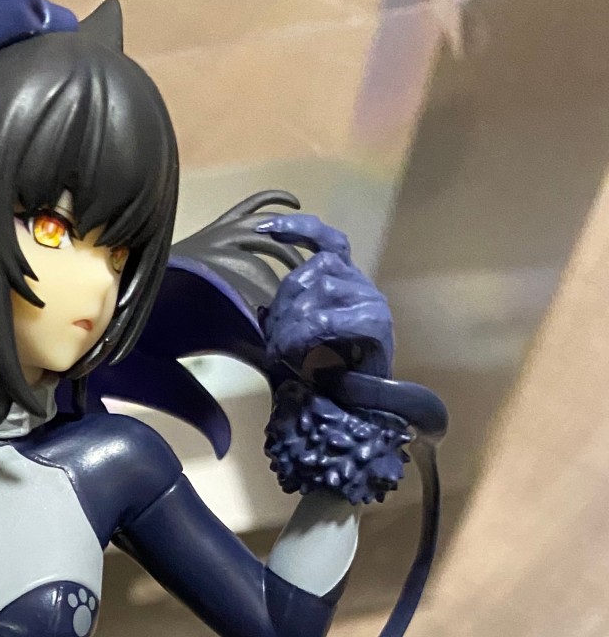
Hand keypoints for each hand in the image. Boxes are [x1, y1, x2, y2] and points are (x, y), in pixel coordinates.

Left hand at [255, 212, 393, 379]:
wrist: (365, 407)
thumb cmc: (333, 372)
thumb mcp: (303, 339)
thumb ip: (288, 318)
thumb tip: (262, 311)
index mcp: (347, 279)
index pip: (327, 241)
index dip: (298, 229)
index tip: (264, 229)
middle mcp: (361, 283)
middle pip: (313, 269)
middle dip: (283, 303)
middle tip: (271, 341)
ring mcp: (371, 300)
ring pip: (319, 288)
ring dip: (291, 322)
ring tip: (282, 351)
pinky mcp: (375, 323)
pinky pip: (326, 319)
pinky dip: (302, 336)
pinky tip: (292, 353)